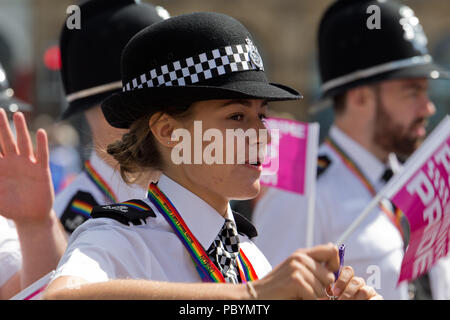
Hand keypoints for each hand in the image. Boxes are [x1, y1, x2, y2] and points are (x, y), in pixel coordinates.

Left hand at [0, 109, 53, 225]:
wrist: (30, 216)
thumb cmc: (10, 208)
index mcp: (0, 168)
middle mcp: (13, 163)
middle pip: (6, 140)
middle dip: (1, 126)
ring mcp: (28, 165)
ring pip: (23, 143)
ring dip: (20, 129)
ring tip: (17, 115)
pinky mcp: (41, 171)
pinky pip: (41, 155)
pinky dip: (41, 144)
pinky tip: (40, 133)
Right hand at [252, 243, 338, 298]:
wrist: (258, 294)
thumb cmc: (279, 286)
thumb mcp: (296, 271)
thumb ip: (313, 265)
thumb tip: (336, 260)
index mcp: (302, 254)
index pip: (331, 250)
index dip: (336, 264)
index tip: (329, 275)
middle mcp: (300, 257)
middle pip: (330, 276)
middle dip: (322, 288)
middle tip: (305, 290)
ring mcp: (297, 268)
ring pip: (323, 289)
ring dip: (313, 296)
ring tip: (298, 293)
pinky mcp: (296, 280)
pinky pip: (314, 296)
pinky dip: (307, 300)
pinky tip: (295, 296)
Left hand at [329, 266, 382, 299]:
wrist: (349, 310)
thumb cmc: (338, 301)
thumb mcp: (331, 297)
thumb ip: (329, 291)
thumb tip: (327, 287)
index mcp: (347, 280)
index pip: (348, 271)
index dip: (342, 280)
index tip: (335, 292)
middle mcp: (358, 284)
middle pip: (356, 281)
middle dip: (348, 293)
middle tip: (341, 300)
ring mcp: (369, 291)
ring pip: (365, 290)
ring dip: (357, 299)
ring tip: (351, 304)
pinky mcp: (377, 298)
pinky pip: (377, 297)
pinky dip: (370, 301)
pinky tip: (363, 304)